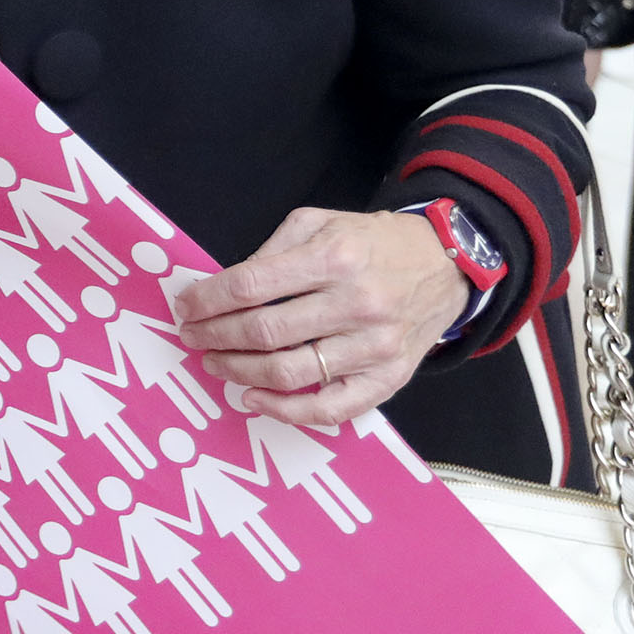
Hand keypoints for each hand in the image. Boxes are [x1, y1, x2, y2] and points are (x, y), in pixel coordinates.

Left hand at [173, 206, 469, 425]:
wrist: (448, 264)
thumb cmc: (372, 243)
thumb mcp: (319, 223)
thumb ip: (270, 251)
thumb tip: (221, 287)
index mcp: (334, 258)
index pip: (250, 286)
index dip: (207, 300)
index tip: (185, 307)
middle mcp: (357, 303)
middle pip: (264, 332)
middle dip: (214, 337)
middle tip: (191, 337)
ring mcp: (375, 346)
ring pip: (288, 372)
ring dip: (237, 372)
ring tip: (214, 363)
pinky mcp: (389, 378)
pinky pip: (330, 408)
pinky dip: (284, 410)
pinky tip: (253, 397)